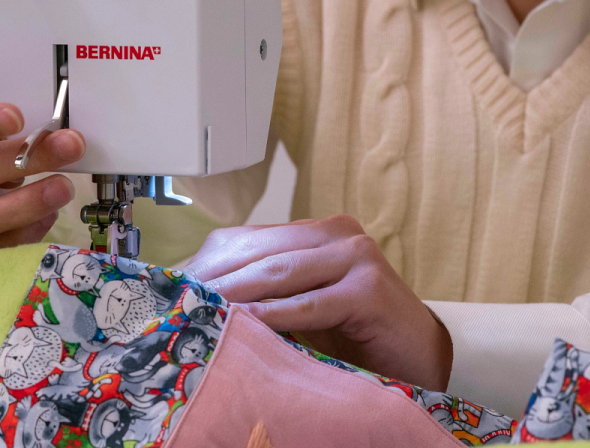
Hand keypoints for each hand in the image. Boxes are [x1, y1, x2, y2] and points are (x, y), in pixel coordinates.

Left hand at [186, 215, 452, 390]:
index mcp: (318, 231)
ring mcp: (356, 257)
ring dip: (237, 296)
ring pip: (280, 274)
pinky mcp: (369, 289)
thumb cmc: (354, 337)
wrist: (418, 358)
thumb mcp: (302, 306)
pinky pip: (311, 303)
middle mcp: (338, 234)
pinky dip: (276, 316)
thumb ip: (265, 293)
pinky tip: (248, 326)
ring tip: (200, 314)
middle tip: (175, 305)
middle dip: (215, 281)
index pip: (249, 241)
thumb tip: (197, 300)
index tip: (171, 291)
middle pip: (260, 255)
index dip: (209, 266)